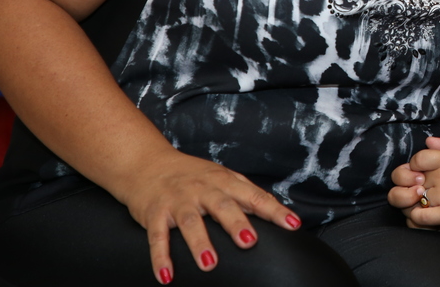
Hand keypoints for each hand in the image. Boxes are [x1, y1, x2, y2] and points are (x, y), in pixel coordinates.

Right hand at [116, 149, 300, 283]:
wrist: (147, 163)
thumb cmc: (192, 174)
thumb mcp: (221, 177)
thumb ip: (245, 192)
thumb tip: (274, 206)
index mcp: (224, 181)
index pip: (254, 196)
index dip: (274, 210)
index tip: (293, 224)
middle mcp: (203, 190)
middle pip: (222, 206)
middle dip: (236, 224)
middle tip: (249, 242)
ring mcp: (178, 202)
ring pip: (190, 222)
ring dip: (199, 243)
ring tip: (209, 264)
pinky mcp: (154, 214)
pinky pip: (157, 237)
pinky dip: (160, 257)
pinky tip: (166, 275)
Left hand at [389, 136, 439, 230]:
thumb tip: (428, 141)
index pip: (417, 159)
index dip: (413, 166)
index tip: (419, 172)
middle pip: (408, 179)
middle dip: (406, 184)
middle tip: (415, 188)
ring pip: (409, 200)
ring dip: (408, 203)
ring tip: (418, 202)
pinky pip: (419, 218)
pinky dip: (415, 218)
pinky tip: (422, 214)